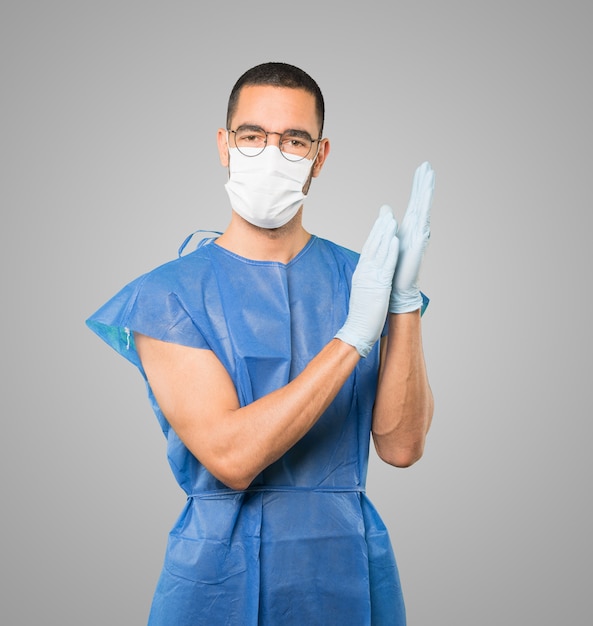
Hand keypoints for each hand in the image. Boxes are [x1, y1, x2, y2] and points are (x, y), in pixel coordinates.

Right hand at [335, 205, 398, 356]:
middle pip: (373, 245)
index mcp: (361, 273)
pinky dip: (390, 252)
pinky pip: (386, 266)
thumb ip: (367, 279)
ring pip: (379, 252)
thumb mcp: (363, 291)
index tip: (380, 222)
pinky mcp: (379, 286)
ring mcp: (371, 278)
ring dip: (386, 235)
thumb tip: (371, 272)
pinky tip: (395, 241)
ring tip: (392, 220)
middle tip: (386, 213)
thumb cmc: (362, 314)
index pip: (368, 249)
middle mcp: (364, 272)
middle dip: (380, 228)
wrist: (357, 329)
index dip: (375, 234)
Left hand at [389, 161, 433, 313]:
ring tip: (429, 175)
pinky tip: (426, 197)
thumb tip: (386, 209)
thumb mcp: (389, 240)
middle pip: (421, 201)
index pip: (415, 202)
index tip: (421, 168)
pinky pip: (422, 222)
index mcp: (409, 227)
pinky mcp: (418, 242)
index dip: (418, 186)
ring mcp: (420, 235)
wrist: (398, 288)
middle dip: (424, 183)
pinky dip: (425, 208)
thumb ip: (389, 223)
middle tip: (427, 165)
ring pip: (424, 208)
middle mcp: (417, 229)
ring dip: (426, 192)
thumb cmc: (395, 266)